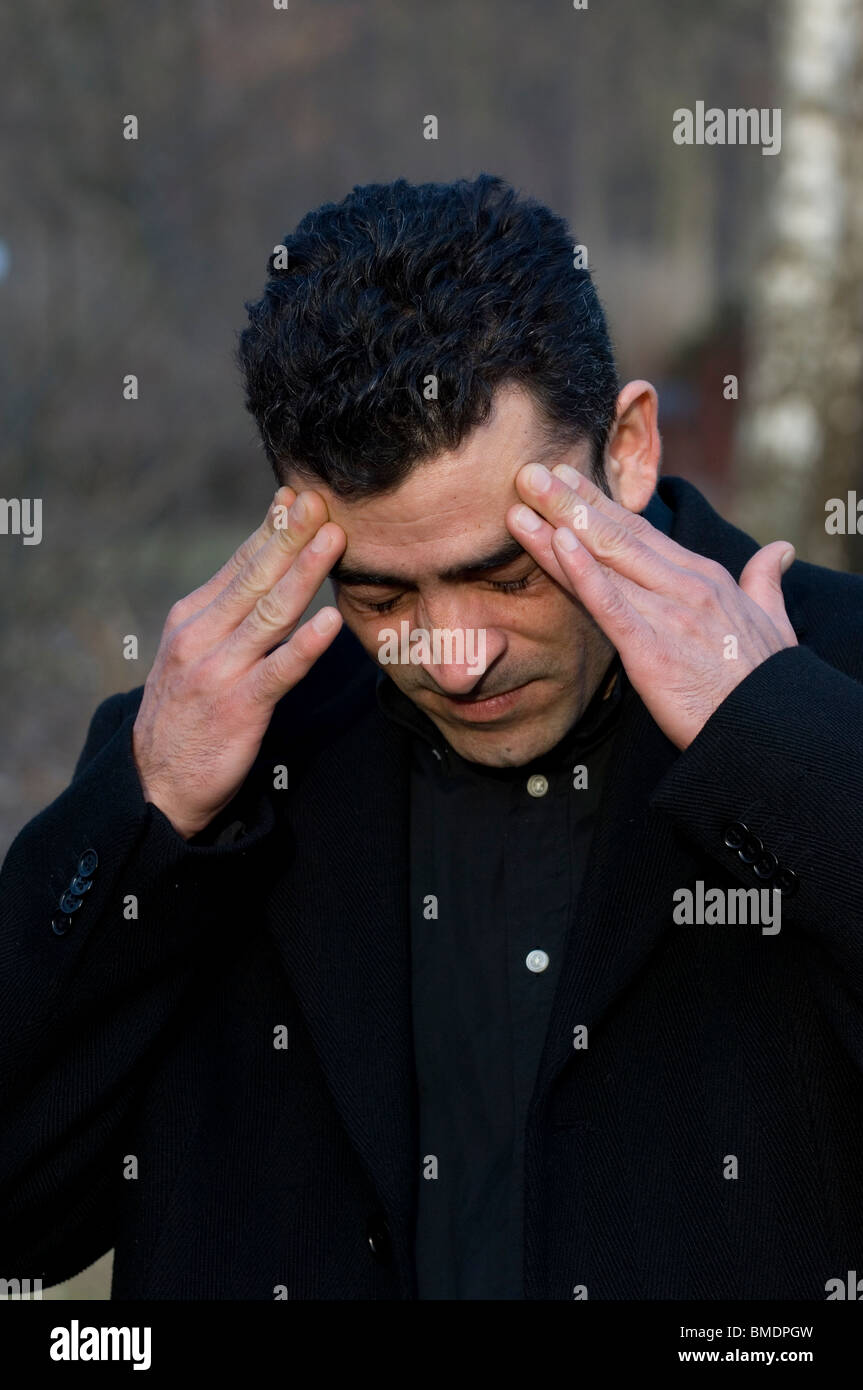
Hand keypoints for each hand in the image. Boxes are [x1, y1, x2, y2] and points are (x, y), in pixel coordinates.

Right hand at [132, 486, 345, 837]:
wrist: (156, 784)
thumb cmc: (186, 715)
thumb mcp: (195, 653)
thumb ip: (228, 615)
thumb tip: (266, 571)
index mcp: (192, 619)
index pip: (239, 564)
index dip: (271, 528)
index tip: (298, 493)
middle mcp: (201, 636)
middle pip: (255, 577)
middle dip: (290, 535)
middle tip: (321, 499)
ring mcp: (219, 671)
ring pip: (269, 613)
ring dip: (304, 573)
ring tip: (333, 540)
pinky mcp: (239, 707)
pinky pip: (278, 671)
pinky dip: (305, 646)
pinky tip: (330, 622)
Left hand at [507, 462, 797, 750]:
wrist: (775, 731)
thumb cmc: (769, 683)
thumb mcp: (775, 622)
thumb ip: (765, 583)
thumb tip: (779, 551)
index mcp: (706, 579)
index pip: (642, 533)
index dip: (601, 504)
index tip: (568, 479)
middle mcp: (685, 587)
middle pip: (617, 535)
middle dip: (570, 501)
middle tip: (530, 471)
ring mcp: (668, 616)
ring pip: (605, 560)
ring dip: (560, 524)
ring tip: (525, 494)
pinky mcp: (651, 651)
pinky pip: (610, 605)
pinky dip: (582, 572)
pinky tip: (558, 543)